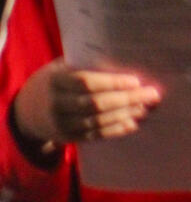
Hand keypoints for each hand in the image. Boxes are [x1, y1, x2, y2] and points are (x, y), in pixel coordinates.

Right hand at [13, 61, 161, 145]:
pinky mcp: (68, 138)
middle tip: (152, 94)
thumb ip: (86, 66)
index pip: (87, 82)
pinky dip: (116, 129)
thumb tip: (126, 64)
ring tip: (147, 108)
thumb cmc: (55, 80)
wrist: (27, 110)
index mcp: (55, 81)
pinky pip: (95, 135)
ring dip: (126, 115)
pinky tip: (133, 123)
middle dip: (128, 99)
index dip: (112, 82)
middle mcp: (56, 104)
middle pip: (97, 104)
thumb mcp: (62, 67)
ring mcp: (61, 124)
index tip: (136, 80)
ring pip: (98, 121)